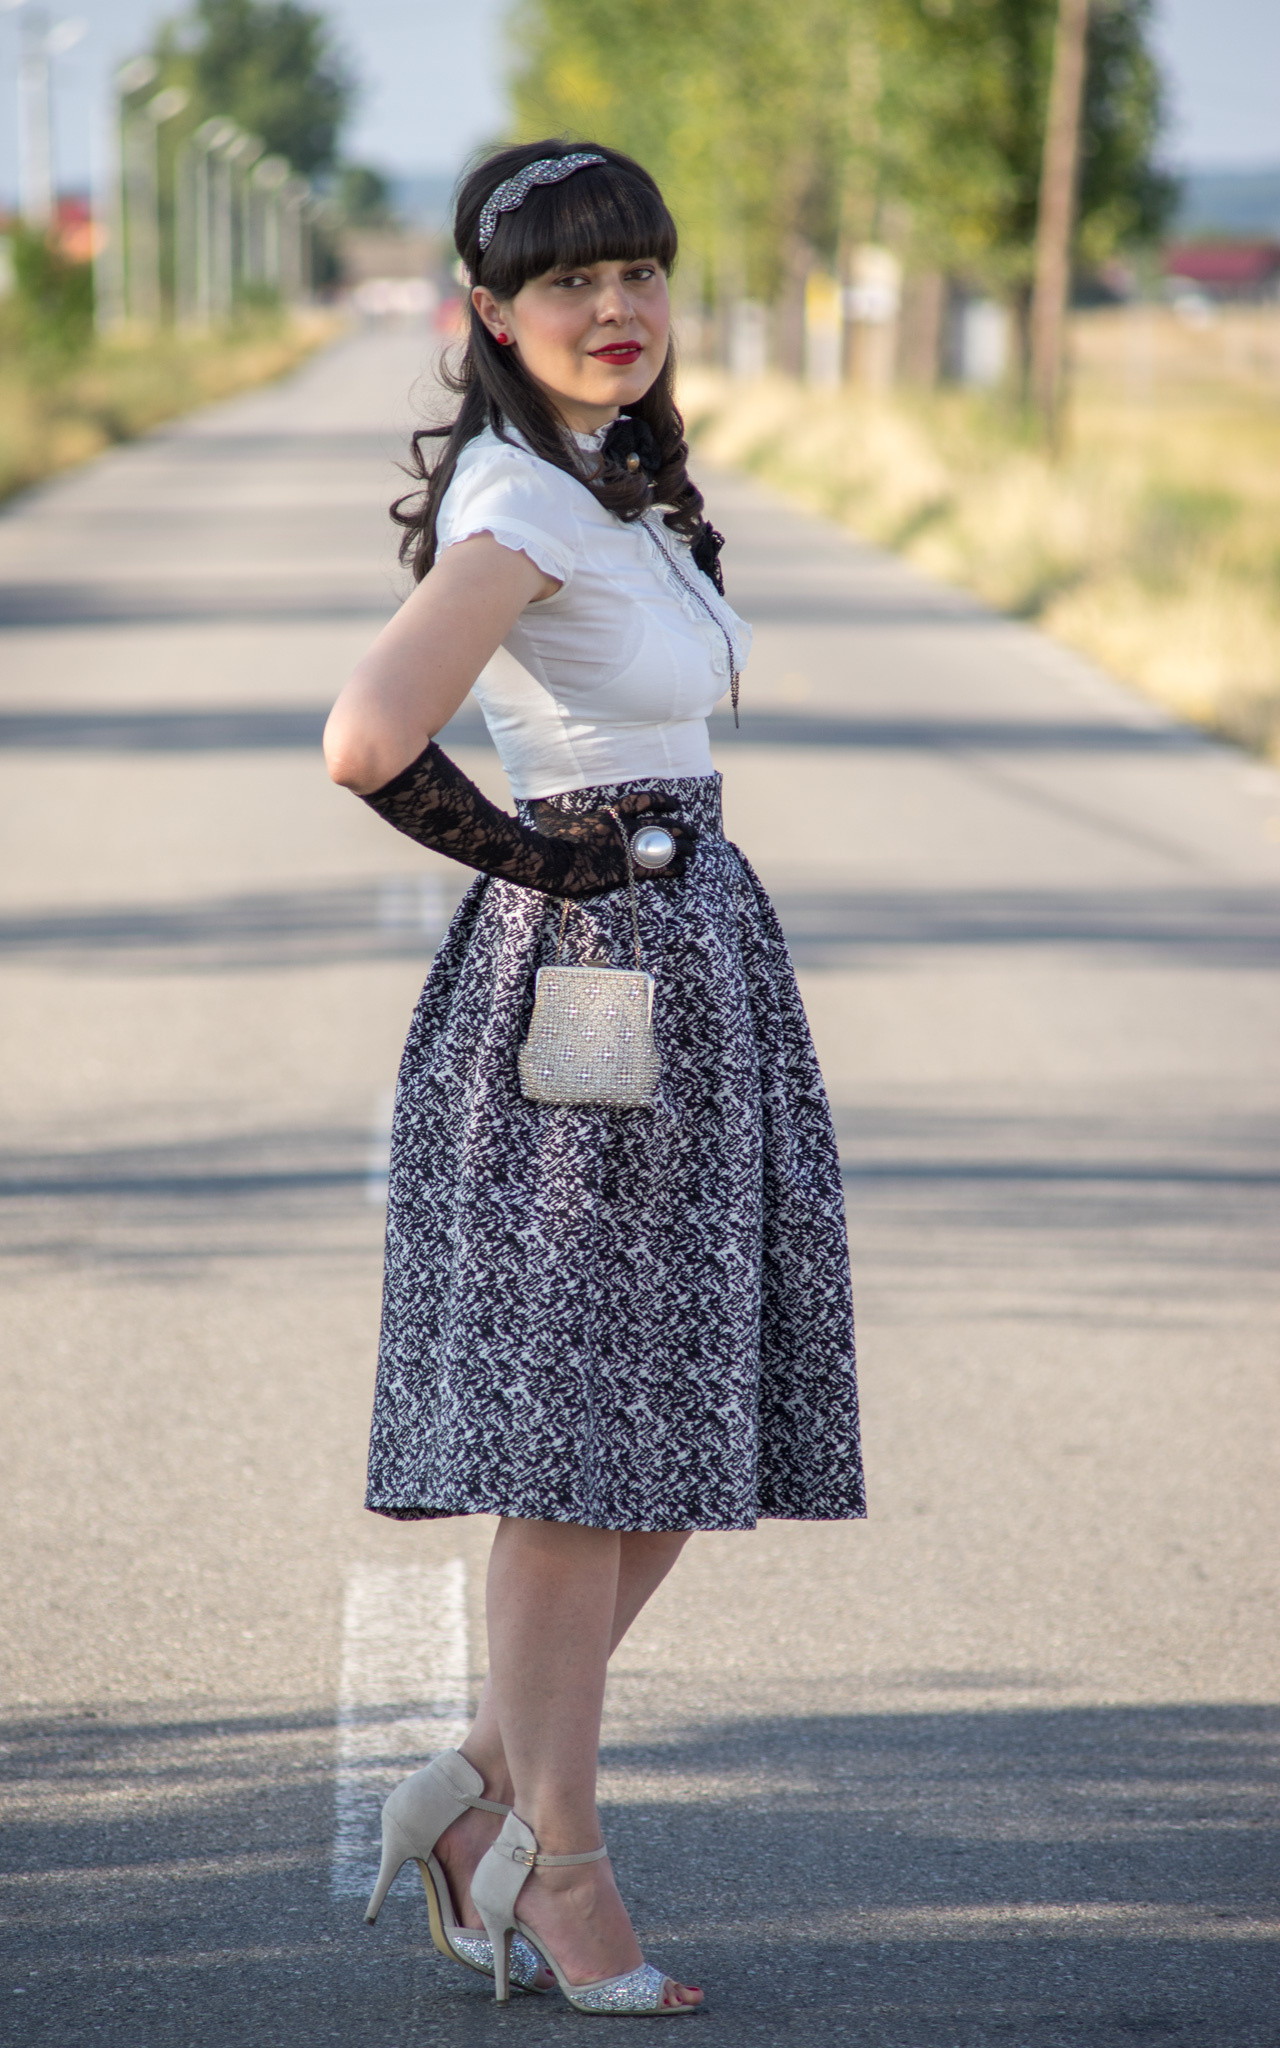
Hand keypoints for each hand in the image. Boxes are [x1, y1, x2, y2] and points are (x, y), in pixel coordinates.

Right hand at [530, 791, 695, 889]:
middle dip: (681, 827)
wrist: (554, 863)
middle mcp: (625, 830)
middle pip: (662, 824)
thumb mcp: (549, 817)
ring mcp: (629, 850)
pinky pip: (660, 868)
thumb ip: (547, 808)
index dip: (663, 800)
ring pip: (665, 845)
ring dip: (683, 848)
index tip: (676, 802)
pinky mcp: (629, 871)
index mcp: (610, 815)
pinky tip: (683, 869)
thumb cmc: (550, 841)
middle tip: (694, 831)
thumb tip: (533, 801)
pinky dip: (674, 868)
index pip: (643, 801)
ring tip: (694, 851)